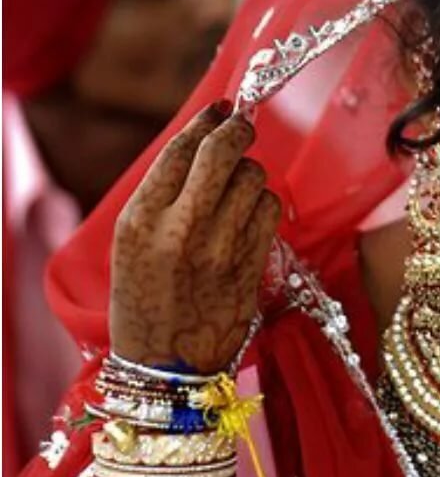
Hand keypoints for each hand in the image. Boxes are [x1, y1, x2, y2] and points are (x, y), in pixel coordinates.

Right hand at [110, 101, 280, 372]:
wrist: (166, 368)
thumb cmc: (145, 300)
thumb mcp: (132, 245)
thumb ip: (162, 197)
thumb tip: (203, 143)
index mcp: (139, 220)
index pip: (179, 150)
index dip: (205, 121)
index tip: (220, 109)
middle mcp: (179, 229)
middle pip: (223, 152)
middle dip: (238, 130)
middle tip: (242, 126)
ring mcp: (218, 247)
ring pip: (253, 178)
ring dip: (251, 172)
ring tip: (238, 186)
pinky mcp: (249, 264)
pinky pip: (270, 209)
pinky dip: (265, 202)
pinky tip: (252, 212)